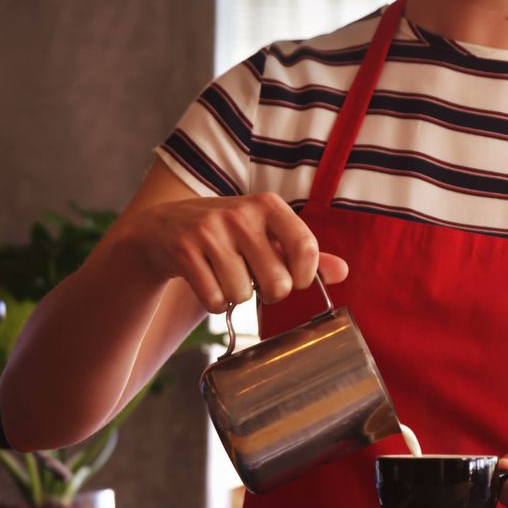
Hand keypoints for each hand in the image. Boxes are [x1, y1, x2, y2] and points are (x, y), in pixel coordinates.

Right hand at [119, 192, 347, 312]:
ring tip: (226, 276)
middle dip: (270, 292)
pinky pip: (214, 300)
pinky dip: (214, 302)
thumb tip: (343, 272)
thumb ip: (304, 252)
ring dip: (236, 297)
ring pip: (242, 294)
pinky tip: (207, 282)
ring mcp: (209, 230)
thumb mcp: (266, 233)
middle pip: (277, 282)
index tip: (297, 280)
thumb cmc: (227, 234)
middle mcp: (240, 213)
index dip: (306, 275)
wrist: (163, 227)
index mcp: (268, 205)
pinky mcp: (184, 250)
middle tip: (256, 280)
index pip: (306, 247)